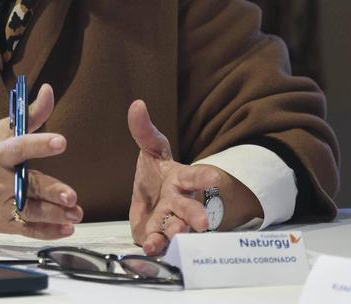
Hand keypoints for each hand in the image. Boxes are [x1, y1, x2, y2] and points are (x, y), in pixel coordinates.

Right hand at [0, 83, 82, 239]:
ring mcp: (1, 206)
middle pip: (27, 187)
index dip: (39, 144)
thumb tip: (50, 90)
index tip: (60, 142)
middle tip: (70, 195)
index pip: (18, 147)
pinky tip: (66, 229)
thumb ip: (30, 115)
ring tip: (75, 213)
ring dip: (54, 215)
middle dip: (49, 192)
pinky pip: (28, 230)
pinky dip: (47, 232)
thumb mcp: (2, 131)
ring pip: (30, 212)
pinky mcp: (5, 225)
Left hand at [127, 99, 259, 254]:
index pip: (196, 177)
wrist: (151, 201)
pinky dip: (155, 245)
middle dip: (196, 215)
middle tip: (202, 223)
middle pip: (190, 209)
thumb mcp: (152, 150)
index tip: (214, 178)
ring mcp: (168, 221)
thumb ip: (144, 130)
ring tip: (175, 234)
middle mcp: (179, 203)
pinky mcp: (154, 235)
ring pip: (176, 229)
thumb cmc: (158, 174)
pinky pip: (157, 242)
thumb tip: (137, 104)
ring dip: (176, 233)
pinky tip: (150, 246)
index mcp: (181, 180)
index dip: (205, 177)